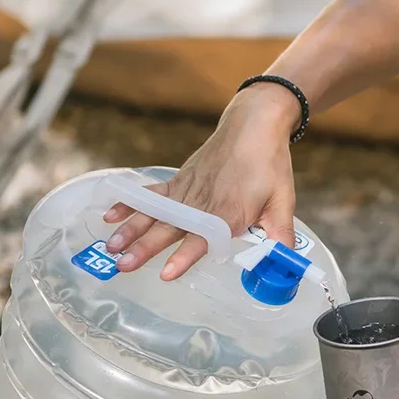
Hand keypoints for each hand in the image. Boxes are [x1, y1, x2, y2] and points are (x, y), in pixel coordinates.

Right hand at [103, 84, 301, 279]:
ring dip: (130, 231)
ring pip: (154, 214)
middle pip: (169, 229)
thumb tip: (287, 268)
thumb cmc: (269, 165)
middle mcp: (202, 203)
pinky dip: (130, 204)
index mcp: (227, 212)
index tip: (167, 273)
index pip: (202, 240)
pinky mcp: (179, 181)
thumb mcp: (282, 203)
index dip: (184, 257)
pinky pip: (151, 195)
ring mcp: (187, 191)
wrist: (254, 125)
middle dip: (144, 249)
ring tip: (111, 248)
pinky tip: (110, 216)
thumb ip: (281, 236)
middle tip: (123, 266)